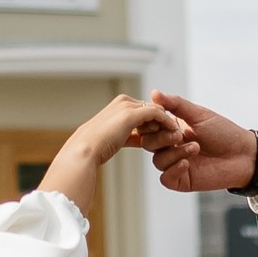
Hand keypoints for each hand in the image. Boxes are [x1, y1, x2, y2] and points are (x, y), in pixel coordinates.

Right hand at [39, 93, 184, 213]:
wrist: (83, 153)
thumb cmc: (91, 151)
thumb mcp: (113, 140)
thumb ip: (127, 136)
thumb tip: (138, 140)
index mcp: (118, 107)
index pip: (144, 112)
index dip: (155, 124)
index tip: (165, 137)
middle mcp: (123, 103)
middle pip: (152, 109)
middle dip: (163, 123)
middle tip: (174, 137)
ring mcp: (127, 106)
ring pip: (156, 111)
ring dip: (166, 124)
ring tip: (174, 139)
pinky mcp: (132, 113)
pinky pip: (157, 114)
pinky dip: (167, 123)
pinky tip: (173, 135)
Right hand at [144, 94, 257, 193]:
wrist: (244, 155)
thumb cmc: (224, 132)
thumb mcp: (199, 114)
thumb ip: (175, 104)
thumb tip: (154, 93)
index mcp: (173, 129)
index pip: (150, 127)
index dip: (152, 124)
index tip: (162, 119)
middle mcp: (172, 147)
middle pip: (149, 144)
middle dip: (162, 139)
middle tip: (179, 135)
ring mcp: (176, 164)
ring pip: (158, 161)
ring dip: (174, 153)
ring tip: (195, 147)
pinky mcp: (182, 180)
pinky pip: (165, 178)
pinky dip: (173, 170)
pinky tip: (187, 163)